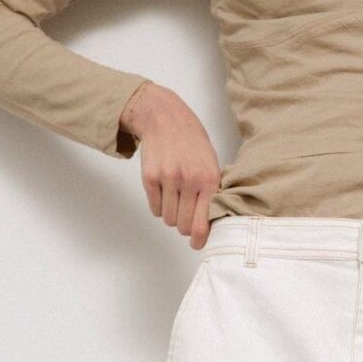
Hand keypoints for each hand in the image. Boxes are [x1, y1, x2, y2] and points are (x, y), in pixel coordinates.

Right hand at [120, 83, 221, 250]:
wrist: (164, 117)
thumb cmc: (191, 142)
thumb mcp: (211, 164)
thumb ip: (212, 192)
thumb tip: (210, 225)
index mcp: (209, 180)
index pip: (203, 224)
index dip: (200, 240)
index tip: (197, 244)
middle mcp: (189, 181)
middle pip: (183, 226)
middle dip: (185, 226)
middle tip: (185, 216)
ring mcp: (168, 179)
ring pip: (168, 219)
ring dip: (171, 215)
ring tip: (175, 200)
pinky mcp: (150, 177)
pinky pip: (154, 209)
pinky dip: (159, 206)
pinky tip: (164, 192)